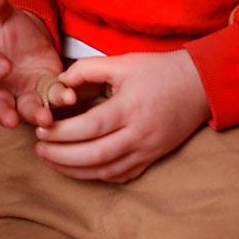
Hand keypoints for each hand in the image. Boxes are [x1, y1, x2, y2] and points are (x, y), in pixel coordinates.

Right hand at [0, 0, 74, 128]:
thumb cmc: (5, 26)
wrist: (26, 33)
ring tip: (47, 119)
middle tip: (13, 121)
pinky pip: (51, 98)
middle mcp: (2, 86)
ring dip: (36, 114)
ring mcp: (25, 91)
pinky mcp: (46, 90)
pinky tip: (69, 97)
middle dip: (5, 114)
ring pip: (27, 109)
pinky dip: (59, 99)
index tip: (4, 65)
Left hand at [33, 49, 209, 182]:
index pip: (90, 127)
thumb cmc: (158, 70)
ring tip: (51, 161)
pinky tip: (79, 168)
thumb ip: (87, 69)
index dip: (62, 132)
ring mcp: (147, 151)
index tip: (41, 129)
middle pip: (94, 156)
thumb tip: (59, 82)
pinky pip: (121, 176)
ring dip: (74, 171)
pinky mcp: (152, 159)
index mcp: (130, 108)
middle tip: (39, 149)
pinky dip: (97, 175)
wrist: (198, 86)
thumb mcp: (122, 62)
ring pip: (105, 172)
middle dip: (61, 156)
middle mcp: (139, 135)